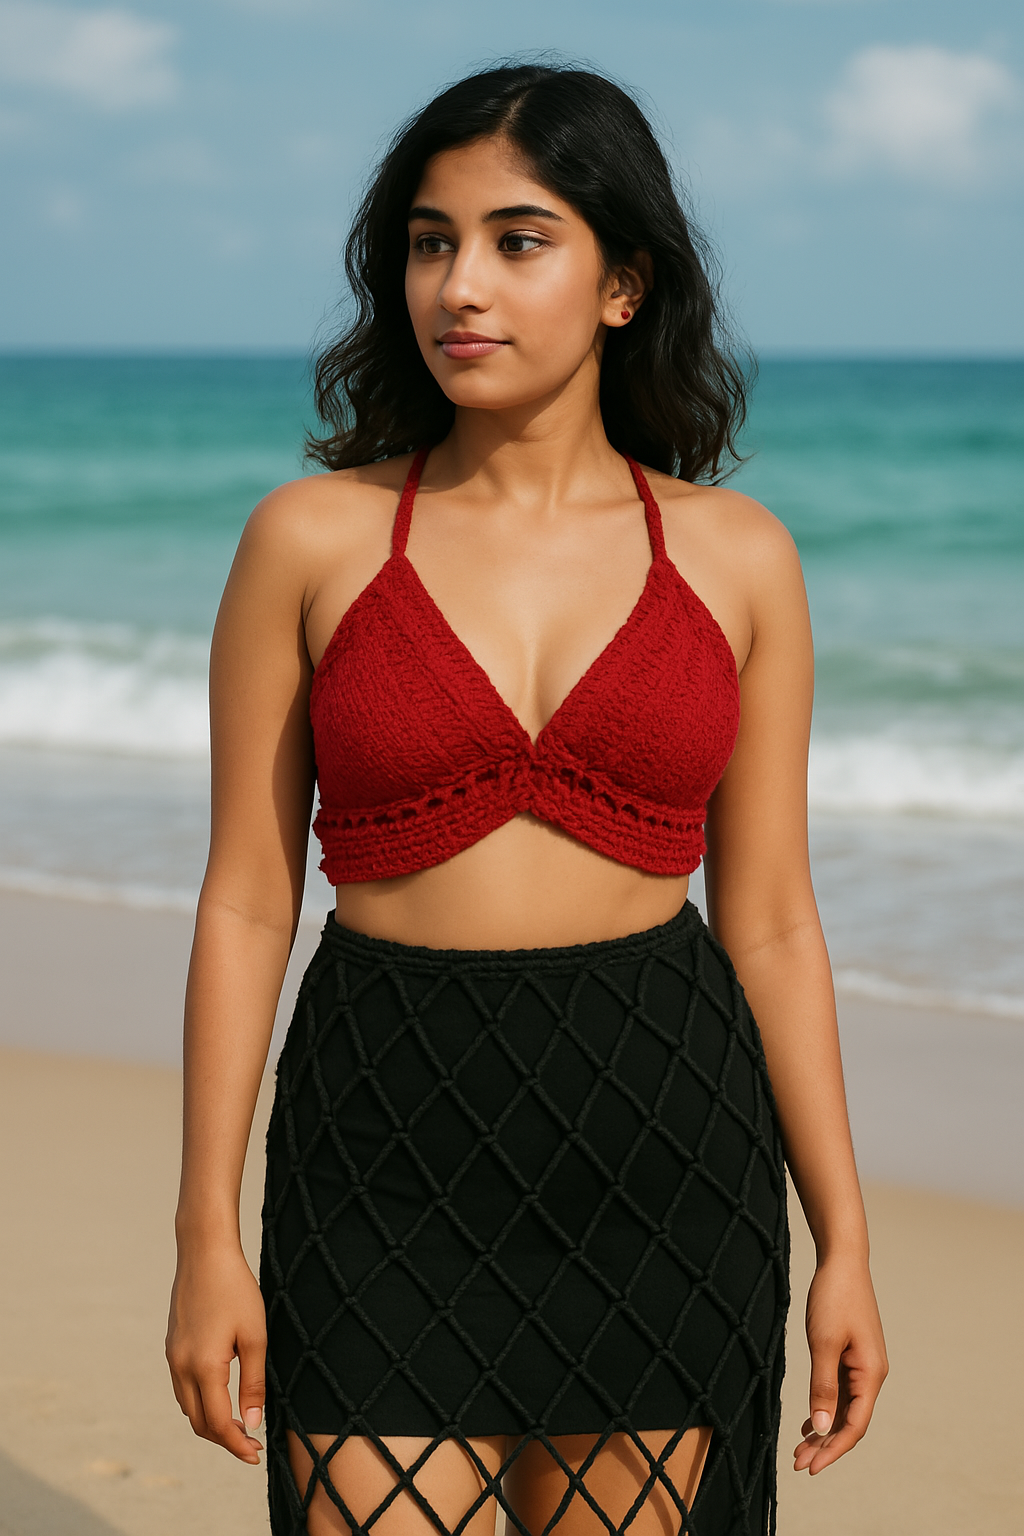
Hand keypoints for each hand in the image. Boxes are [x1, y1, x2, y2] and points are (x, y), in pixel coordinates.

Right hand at [166, 1240, 266, 1463]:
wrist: (204, 1253)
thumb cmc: (236, 1289)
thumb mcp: (255, 1336)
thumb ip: (254, 1383)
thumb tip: (252, 1423)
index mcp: (203, 1367)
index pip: (218, 1423)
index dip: (238, 1444)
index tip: (256, 1454)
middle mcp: (181, 1367)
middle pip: (199, 1422)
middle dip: (224, 1439)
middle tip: (251, 1445)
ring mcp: (172, 1357)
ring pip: (187, 1407)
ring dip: (211, 1423)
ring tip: (239, 1426)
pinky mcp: (172, 1347)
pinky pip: (182, 1388)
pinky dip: (200, 1403)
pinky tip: (220, 1398)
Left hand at [793, 1252, 887, 1474]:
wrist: (842, 1260)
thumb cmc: (834, 1297)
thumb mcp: (823, 1343)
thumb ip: (823, 1387)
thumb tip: (823, 1428)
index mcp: (871, 1373)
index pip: (855, 1424)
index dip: (834, 1450)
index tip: (811, 1467)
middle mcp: (871, 1373)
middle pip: (850, 1420)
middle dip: (825, 1444)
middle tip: (797, 1462)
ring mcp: (862, 1363)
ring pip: (844, 1407)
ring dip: (824, 1428)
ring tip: (799, 1447)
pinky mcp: (852, 1354)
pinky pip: (841, 1390)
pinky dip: (825, 1407)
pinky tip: (810, 1421)